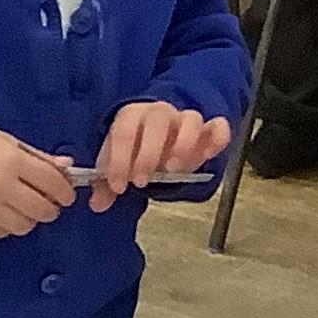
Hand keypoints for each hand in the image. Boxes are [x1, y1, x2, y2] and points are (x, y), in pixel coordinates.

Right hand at [0, 128, 73, 238]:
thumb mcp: (6, 141)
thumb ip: (38, 156)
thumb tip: (68, 168)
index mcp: (10, 162)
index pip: (53, 183)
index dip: (65, 191)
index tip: (66, 193)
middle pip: (42, 210)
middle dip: (50, 207)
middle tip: (45, 201)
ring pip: (24, 226)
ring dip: (29, 218)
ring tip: (21, 206)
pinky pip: (2, 233)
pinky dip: (7, 224)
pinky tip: (1, 211)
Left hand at [89, 102, 231, 212]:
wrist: (159, 136)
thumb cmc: (135, 151)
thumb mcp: (118, 164)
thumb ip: (107, 184)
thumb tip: (98, 204)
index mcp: (132, 116)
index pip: (125, 130)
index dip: (119, 159)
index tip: (118, 187)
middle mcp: (160, 112)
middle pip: (158, 120)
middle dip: (148, 153)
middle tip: (142, 181)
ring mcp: (186, 119)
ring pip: (191, 119)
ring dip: (184, 144)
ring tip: (174, 170)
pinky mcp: (209, 130)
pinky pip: (219, 126)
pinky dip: (217, 139)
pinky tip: (208, 157)